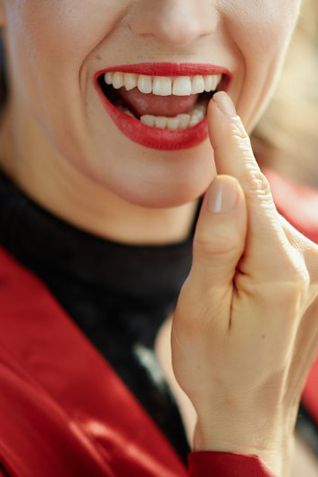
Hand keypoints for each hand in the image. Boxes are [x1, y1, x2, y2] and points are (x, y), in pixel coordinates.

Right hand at [171, 92, 317, 474]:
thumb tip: (224, 185)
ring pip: (266, 224)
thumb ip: (216, 243)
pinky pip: (276, 241)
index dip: (229, 145)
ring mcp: (316, 273)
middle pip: (259, 204)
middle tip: (209, 229)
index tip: (219, 106)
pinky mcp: (312, 281)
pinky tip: (238, 276)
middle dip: (228, 194)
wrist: (248, 414)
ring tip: (220, 286)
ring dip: (237, 230)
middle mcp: (310, 264)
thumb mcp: (199, 306)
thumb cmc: (215, 365)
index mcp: (279, 270)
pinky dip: (252, 241)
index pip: (251, 189)